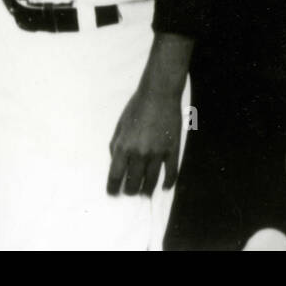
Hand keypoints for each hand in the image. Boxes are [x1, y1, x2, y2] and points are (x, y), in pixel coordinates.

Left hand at [107, 81, 182, 196]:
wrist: (159, 92)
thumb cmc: (137, 106)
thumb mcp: (120, 125)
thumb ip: (115, 145)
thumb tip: (115, 163)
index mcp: (123, 146)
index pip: (115, 176)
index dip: (113, 188)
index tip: (113, 193)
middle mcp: (139, 153)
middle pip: (133, 183)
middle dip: (130, 190)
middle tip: (131, 191)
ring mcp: (157, 153)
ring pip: (151, 182)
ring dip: (146, 190)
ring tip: (144, 192)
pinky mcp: (172, 150)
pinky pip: (171, 174)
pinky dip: (168, 184)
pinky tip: (164, 187)